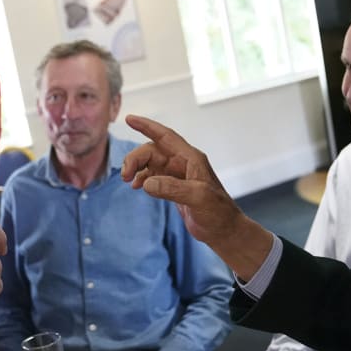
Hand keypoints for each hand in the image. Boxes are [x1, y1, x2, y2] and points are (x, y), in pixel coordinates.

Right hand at [121, 114, 272, 279]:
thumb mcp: (198, 198)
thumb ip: (173, 188)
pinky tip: (136, 187)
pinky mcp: (174, 188)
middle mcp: (183, 163)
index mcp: (191, 159)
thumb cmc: (218, 213)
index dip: (147, 126)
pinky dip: (142, 179)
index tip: (130, 119)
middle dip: (136, 158)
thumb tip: (147, 183)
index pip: (165, 137)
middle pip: (153, 151)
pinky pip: (153, 177)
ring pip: (151, 163)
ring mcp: (178, 176)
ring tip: (127, 181)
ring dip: (137, 168)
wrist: (224, 231)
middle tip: (125, 175)